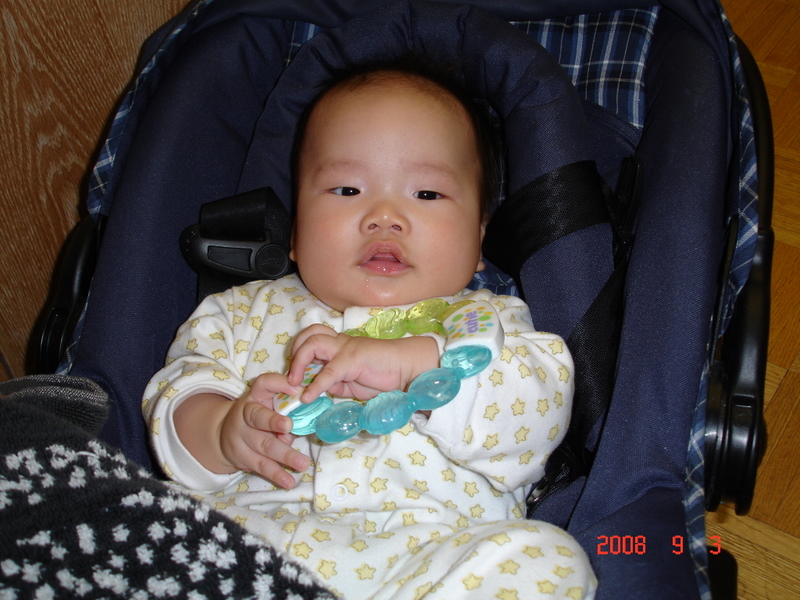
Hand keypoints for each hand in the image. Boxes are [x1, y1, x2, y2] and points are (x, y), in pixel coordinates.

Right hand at [174, 374, 310, 489]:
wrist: (222, 434)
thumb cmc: (258, 415)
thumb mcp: (267, 405)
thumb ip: (285, 411)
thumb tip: (303, 424)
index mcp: (256, 396)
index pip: (264, 384)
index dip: (279, 384)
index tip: (297, 389)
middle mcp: (245, 414)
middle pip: (258, 417)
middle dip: (273, 422)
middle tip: (289, 426)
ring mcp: (242, 437)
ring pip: (264, 445)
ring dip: (285, 455)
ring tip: (303, 464)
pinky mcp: (243, 457)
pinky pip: (261, 466)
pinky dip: (277, 475)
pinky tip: (289, 482)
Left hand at [287, 324, 438, 401]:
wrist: (408, 369)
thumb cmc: (384, 374)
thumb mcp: (352, 383)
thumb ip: (335, 384)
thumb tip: (318, 390)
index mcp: (339, 346)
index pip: (312, 339)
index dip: (299, 355)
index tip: (294, 377)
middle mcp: (339, 343)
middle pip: (308, 333)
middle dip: (295, 352)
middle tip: (292, 376)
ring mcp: (346, 349)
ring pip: (313, 342)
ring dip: (299, 361)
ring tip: (295, 382)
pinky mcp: (352, 360)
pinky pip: (328, 372)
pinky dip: (315, 386)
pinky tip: (308, 398)